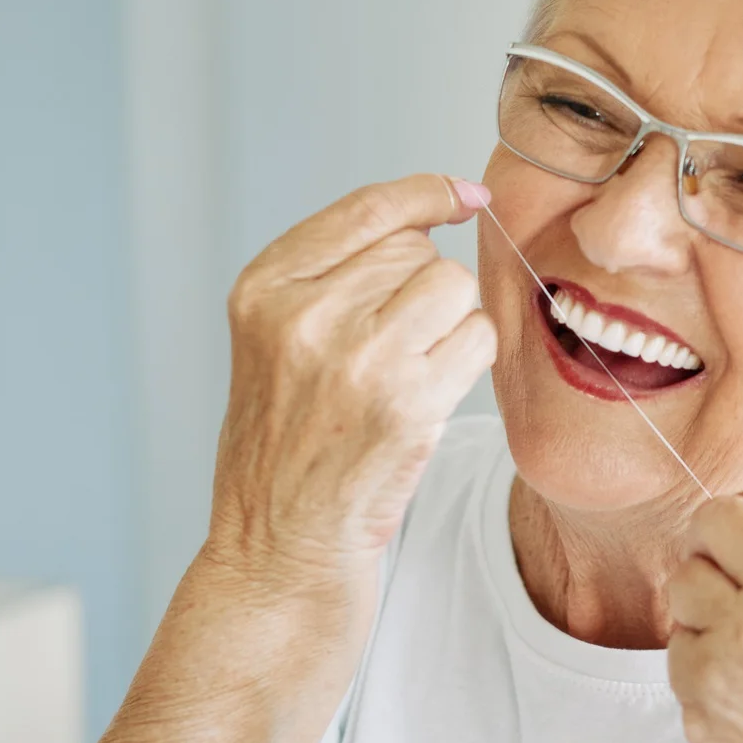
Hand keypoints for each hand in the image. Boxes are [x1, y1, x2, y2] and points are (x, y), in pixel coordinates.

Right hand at [204, 173, 496, 610]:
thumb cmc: (288, 445)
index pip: (366, 209)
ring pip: (454, 288)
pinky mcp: (406, 404)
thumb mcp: (276, 341)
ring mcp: (355, 358)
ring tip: (409, 374)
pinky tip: (431, 398)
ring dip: (451, 326)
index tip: (461, 195)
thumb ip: (334, 273)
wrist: (277, 547)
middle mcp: (303, 316)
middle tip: (388, 352)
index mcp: (263, 289)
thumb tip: (439, 207)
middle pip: (417, 252)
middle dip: (421, 292)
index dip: (425, 194)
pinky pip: (478, 338)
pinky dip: (470, 362)